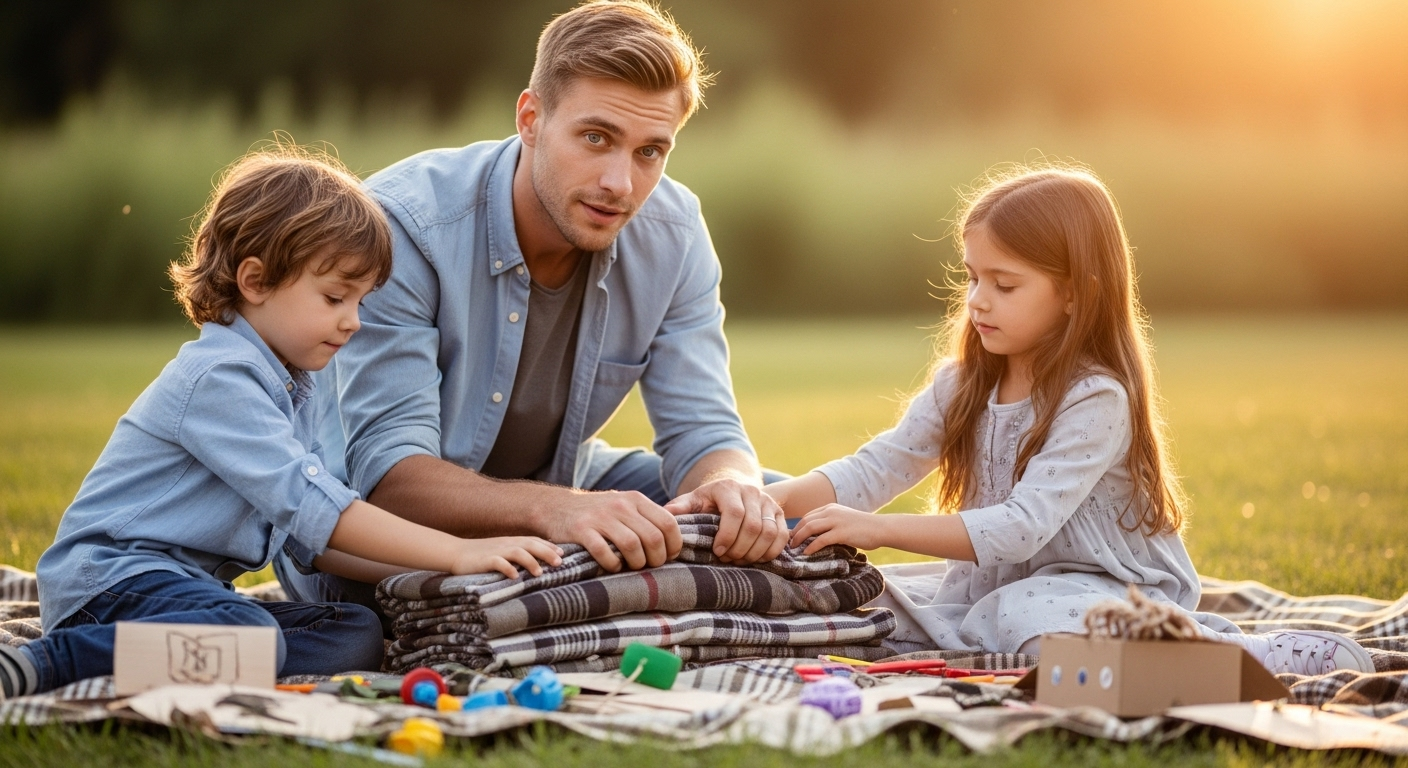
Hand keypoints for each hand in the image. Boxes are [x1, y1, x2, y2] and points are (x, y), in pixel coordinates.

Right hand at [449, 536, 562, 578]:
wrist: (455, 553)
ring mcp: (495, 551)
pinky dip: (507, 568)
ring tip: (540, 573)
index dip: (549, 546)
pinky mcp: (484, 560)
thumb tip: (538, 564)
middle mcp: (506, 544)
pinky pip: (497, 562)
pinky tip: (514, 576)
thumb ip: (517, 554)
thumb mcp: (502, 551)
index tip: (563, 554)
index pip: (534, 541)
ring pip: (517, 552)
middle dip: (546, 552)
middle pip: (530, 544)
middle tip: (560, 563)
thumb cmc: (481, 555)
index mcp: (512, 541)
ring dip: (530, 561)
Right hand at [543, 490, 682, 571]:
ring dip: (636, 563)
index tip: (668, 557)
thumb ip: (647, 518)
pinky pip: (605, 552)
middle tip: (650, 566)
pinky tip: (612, 566)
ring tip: (632, 567)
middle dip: (657, 559)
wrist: (555, 507)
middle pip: (653, 537)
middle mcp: (620, 505)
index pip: (669, 523)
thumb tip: (673, 543)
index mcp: (636, 499)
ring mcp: (600, 517)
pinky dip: (613, 565)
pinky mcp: (581, 530)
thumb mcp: (624, 506)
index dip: (674, 545)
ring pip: (632, 545)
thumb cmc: (598, 513)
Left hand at [665, 477, 788, 563]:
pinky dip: (771, 551)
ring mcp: (768, 501)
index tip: (717, 552)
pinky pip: (782, 535)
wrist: (733, 492)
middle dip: (739, 549)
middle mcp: (751, 491)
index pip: (734, 513)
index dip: (727, 536)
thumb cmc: (708, 502)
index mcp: (728, 487)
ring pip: (769, 532)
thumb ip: (680, 508)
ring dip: (754, 552)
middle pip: (752, 526)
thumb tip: (666, 515)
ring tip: (739, 560)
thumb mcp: (692, 501)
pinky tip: (757, 559)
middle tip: (727, 560)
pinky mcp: (779, 513)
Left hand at [788, 504, 888, 554]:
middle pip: (805, 521)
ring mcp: (836, 521)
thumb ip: (831, 524)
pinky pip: (821, 540)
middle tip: (788, 544)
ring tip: (793, 548)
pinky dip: (811, 547)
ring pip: (810, 528)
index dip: (797, 526)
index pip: (808, 516)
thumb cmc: (864, 527)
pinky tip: (806, 553)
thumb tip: (818, 537)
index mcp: (831, 508)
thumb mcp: (844, 520)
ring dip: (799, 538)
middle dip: (794, 533)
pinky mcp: (841, 532)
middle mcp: (831, 512)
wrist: (881, 528)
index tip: (792, 537)